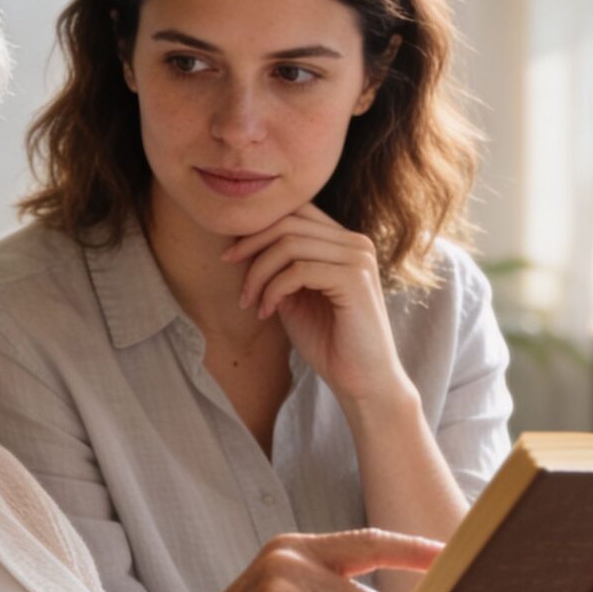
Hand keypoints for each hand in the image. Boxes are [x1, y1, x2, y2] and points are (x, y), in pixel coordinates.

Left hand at [223, 206, 407, 406]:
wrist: (362, 381)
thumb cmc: (328, 342)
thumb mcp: (295, 296)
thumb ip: (279, 266)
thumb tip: (244, 242)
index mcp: (344, 242)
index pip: (295, 210)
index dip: (257, 227)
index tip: (230, 256)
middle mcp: (356, 242)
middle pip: (289, 222)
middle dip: (250, 247)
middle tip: (230, 272)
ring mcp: (358, 258)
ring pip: (290, 244)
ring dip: (259, 273)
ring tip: (249, 302)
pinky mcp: (355, 280)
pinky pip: (299, 270)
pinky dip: (273, 290)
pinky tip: (267, 313)